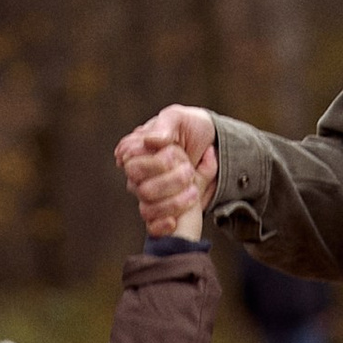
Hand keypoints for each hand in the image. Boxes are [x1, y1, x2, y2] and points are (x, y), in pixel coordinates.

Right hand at [115, 107, 216, 226]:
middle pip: (139, 187)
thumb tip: (151, 141)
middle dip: (168, 181)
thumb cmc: (190, 127)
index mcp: (135, 150)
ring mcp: (147, 192)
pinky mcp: (160, 209)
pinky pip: (151, 225)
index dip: (154, 163)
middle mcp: (137, 173)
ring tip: (193, 191)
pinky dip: (162, 224)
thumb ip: (165, 126)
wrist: (211, 142)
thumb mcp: (179, 118)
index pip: (130, 163)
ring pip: (147, 207)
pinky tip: (175, 219)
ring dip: (172, 202)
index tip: (175, 154)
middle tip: (189, 171)